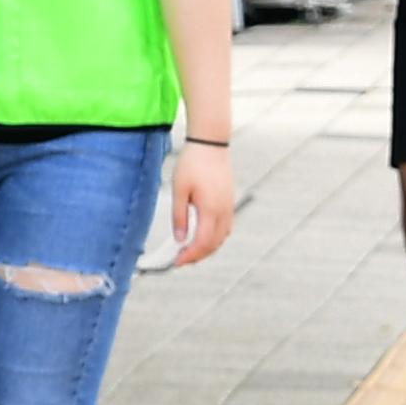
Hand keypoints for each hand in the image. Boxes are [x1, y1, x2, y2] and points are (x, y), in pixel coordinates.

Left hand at [164, 138, 234, 267]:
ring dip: (207, 248)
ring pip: (222, 237)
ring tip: (189, 251)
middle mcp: (224, 211)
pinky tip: (203, 236)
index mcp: (211, 209)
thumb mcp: (179, 190)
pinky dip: (215, 237)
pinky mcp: (229, 201)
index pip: (202, 242)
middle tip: (180, 259)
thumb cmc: (192, 163)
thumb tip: (180, 239)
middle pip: (214, 244)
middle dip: (198, 256)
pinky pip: (225, 227)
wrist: (211, 143)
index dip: (189, 256)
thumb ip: (179, 216)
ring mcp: (229, 206)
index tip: (176, 262)